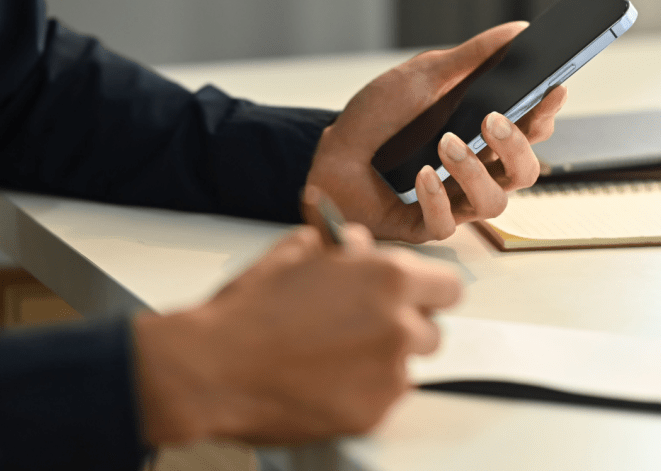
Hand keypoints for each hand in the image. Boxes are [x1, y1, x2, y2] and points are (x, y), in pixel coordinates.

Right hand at [133, 222, 461, 444]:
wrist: (212, 367)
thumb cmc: (249, 309)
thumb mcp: (297, 252)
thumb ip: (343, 247)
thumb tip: (362, 246)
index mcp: (389, 278)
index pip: (448, 288)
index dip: (428, 292)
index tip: (414, 299)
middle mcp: (398, 326)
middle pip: (431, 332)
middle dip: (403, 329)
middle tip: (361, 329)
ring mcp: (387, 375)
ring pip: (406, 369)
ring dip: (382, 362)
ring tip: (333, 357)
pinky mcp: (371, 414)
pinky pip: (382, 400)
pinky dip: (361, 393)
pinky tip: (323, 381)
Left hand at [305, 22, 566, 242]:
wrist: (329, 150)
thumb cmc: (379, 117)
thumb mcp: (424, 77)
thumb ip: (473, 58)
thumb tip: (519, 29)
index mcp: (484, 136)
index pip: (532, 130)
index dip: (547, 112)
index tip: (552, 89)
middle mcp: (477, 172)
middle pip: (525, 172)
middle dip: (517, 146)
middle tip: (492, 119)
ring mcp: (454, 202)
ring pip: (493, 204)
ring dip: (474, 172)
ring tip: (446, 143)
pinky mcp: (424, 225)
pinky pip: (446, 224)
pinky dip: (436, 197)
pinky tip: (420, 175)